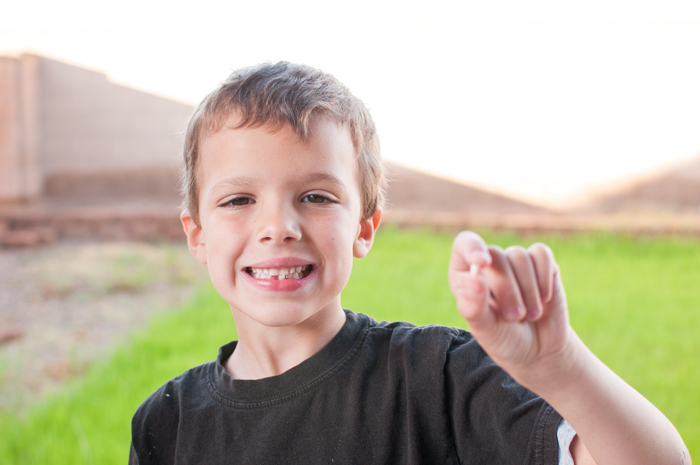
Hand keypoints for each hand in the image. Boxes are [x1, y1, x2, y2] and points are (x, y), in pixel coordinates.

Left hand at [448, 231, 572, 386]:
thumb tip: (472, 278)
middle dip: (507, 289)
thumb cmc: (504, 339)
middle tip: (514, 317)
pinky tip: (544, 299)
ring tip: (529, 315)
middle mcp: (489, 263)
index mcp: (466, 275)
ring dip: (527, 290)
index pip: (464, 244)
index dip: (472, 248)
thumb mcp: (485, 330)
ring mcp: (515, 262)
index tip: (482, 263)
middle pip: (496, 256)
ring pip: (520, 256)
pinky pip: (542, 254)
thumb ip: (473, 306)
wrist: (539, 351)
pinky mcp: (541, 263)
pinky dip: (544, 277)